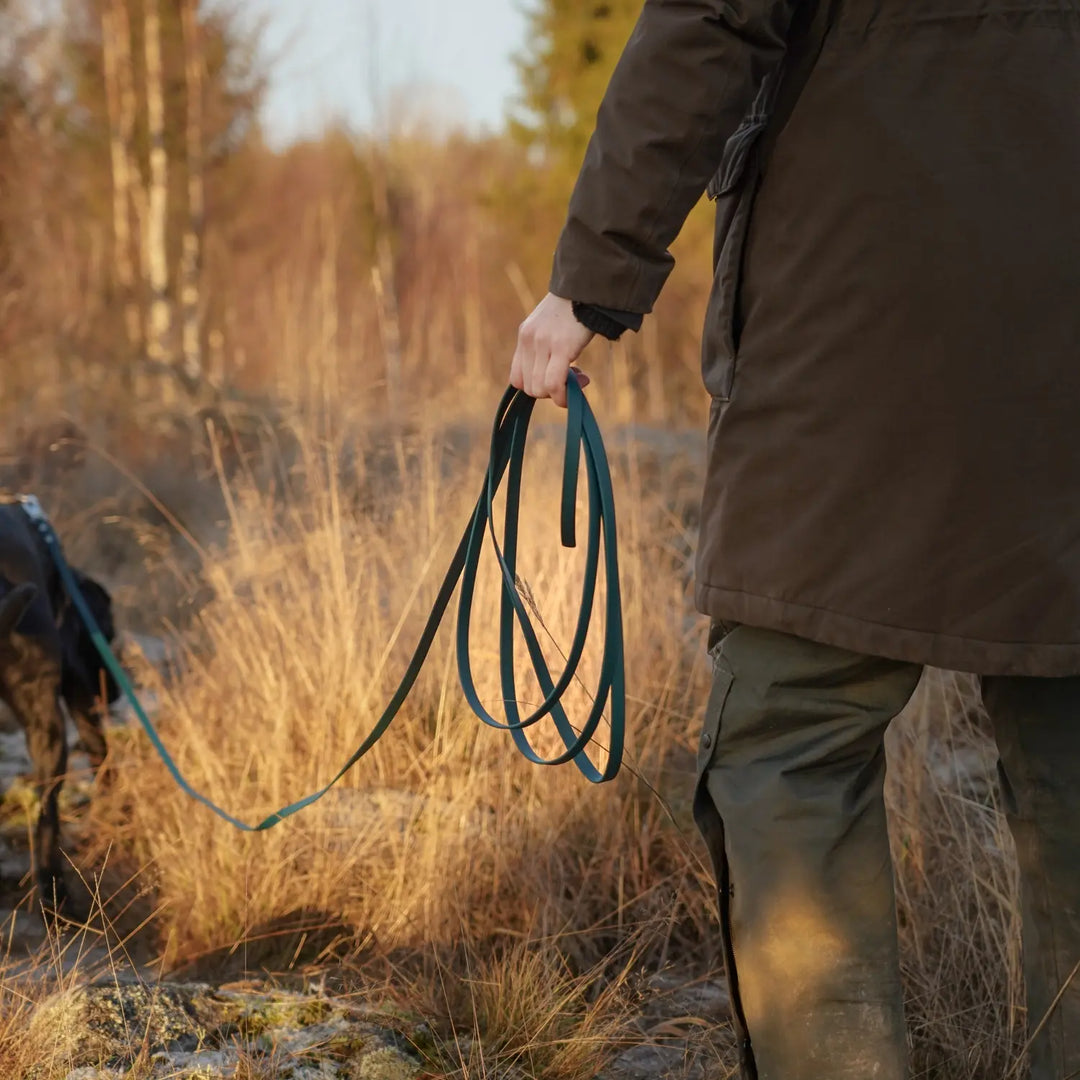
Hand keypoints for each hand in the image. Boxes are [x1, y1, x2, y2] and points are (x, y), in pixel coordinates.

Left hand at [511, 293, 593, 408]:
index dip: (536, 387)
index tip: (556, 380)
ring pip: (540, 390)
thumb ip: (545, 346)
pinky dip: (564, 395)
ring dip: (560, 393)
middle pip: (528, 388)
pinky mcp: (561, 346)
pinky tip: (581, 384)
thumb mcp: (550, 325)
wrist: (588, 285)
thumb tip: (553, 374)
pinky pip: (554, 384)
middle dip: (550, 393)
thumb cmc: (575, 307)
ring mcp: (543, 344)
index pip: (516, 379)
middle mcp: (529, 341)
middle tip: (573, 379)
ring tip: (580, 378)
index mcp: (525, 336)